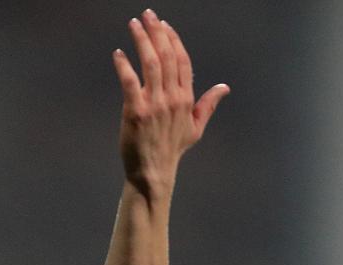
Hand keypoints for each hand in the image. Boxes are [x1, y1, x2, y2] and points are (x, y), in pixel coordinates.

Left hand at [113, 9, 227, 196]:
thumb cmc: (172, 149)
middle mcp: (173, 98)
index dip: (173, 40)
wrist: (153, 171)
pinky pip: (130, 82)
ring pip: (150, 64)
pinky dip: (124, 65)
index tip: (164, 25)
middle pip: (166, 56)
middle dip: (157, 32)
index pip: (182, 60)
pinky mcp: (136, 111)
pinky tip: (118, 53)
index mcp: (186, 98)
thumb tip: (224, 88)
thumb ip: (208, 104)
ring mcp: (155, 104)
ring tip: (134, 25)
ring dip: (141, 40)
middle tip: (147, 15)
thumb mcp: (195, 127)